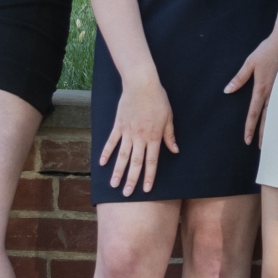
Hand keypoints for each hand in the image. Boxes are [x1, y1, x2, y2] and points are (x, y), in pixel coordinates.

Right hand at [101, 73, 176, 195]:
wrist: (141, 83)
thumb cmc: (158, 99)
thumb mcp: (168, 117)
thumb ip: (170, 135)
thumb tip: (175, 151)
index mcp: (154, 136)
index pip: (152, 161)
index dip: (149, 176)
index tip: (146, 189)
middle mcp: (140, 137)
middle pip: (135, 162)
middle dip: (132, 179)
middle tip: (127, 194)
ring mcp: (127, 132)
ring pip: (122, 156)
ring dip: (118, 171)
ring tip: (114, 184)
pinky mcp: (118, 125)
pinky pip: (111, 141)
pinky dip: (106, 152)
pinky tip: (102, 163)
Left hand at [223, 24, 277, 144]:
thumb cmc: (267, 51)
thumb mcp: (250, 63)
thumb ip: (239, 78)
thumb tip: (227, 90)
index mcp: (261, 88)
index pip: (254, 113)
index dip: (250, 127)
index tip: (247, 140)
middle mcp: (272, 93)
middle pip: (267, 118)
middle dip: (263, 134)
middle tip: (261, 147)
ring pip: (277, 114)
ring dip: (273, 127)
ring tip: (272, 140)